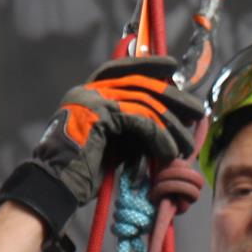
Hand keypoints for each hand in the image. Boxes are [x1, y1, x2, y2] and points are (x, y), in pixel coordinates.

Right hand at [0, 56, 202, 235]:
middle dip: (171, 96)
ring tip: (186, 144)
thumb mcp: (111, 142)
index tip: (172, 66)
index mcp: (86, 93)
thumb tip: (163, 122)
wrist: (55, 186)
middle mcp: (87, 90)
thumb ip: (130, 126)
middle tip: (197, 110)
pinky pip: (139, 120)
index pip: (120, 69)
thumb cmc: (81, 172)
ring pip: (143, 102)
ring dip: (170, 125)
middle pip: (138, 83)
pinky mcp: (99, 115)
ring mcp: (91, 100)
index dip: (147, 65)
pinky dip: (158, 137)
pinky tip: (169, 151)